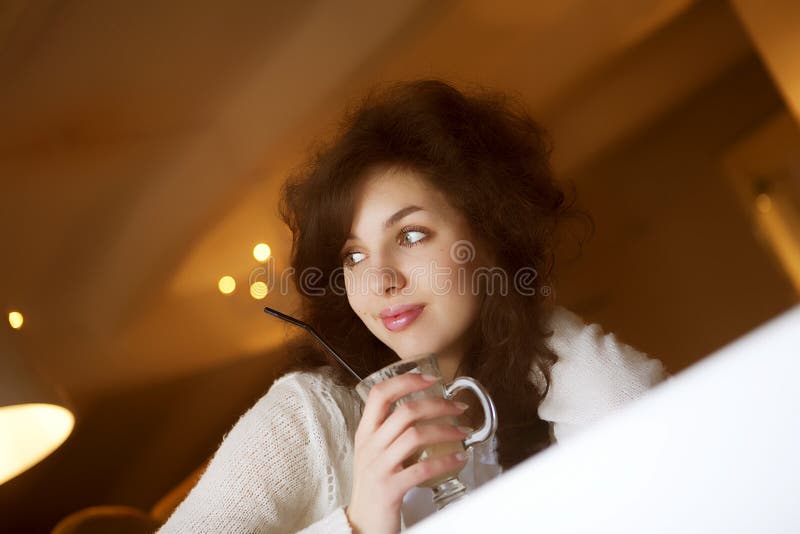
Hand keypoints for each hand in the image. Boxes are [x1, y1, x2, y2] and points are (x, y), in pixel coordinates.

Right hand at [345, 373, 469, 533]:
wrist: (363, 523)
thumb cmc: (374, 484)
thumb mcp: (375, 451)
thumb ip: (390, 430)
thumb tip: (423, 408)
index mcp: (365, 432)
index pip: (380, 393)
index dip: (406, 380)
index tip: (431, 378)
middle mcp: (370, 445)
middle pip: (405, 412)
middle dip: (438, 404)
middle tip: (458, 406)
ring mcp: (378, 466)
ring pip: (415, 436)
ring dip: (446, 430)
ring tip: (463, 431)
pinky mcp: (390, 488)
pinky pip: (423, 468)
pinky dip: (446, 461)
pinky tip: (460, 458)